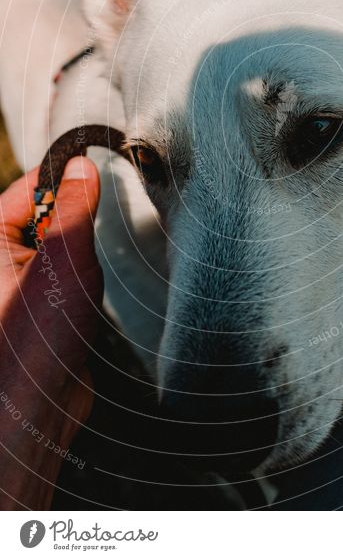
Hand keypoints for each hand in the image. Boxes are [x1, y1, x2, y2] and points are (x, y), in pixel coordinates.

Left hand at [0, 157, 101, 508]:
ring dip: (78, 257)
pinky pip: (60, 278)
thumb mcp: (64, 255)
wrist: (33, 410)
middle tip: (90, 238)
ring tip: (82, 281)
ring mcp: (13, 287)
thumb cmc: (37, 335)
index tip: (97, 163)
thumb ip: (73, 206)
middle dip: (75, 224)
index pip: (29, 188)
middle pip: (43, 217)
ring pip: (56, 248)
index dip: (65, 176)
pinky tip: (82, 303)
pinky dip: (78, 282)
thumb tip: (79, 166)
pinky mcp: (31, 311)